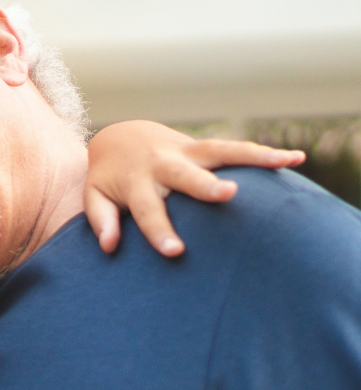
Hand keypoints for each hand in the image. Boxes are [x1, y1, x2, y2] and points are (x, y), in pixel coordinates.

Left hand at [84, 120, 304, 255]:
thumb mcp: (95, 197)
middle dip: (206, 185)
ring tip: (286, 162)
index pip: (148, 211)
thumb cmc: (109, 178)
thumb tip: (109, 246)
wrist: (120, 138)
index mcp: (136, 182)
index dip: (160, 231)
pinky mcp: (204, 147)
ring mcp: (187, 152)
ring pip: (221, 152)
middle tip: (227, 195)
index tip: (175, 252)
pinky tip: (295, 160)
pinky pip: (236, 149)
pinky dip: (264, 153)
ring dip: (252, 157)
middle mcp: (163, 164)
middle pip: (186, 176)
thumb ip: (101, 220)